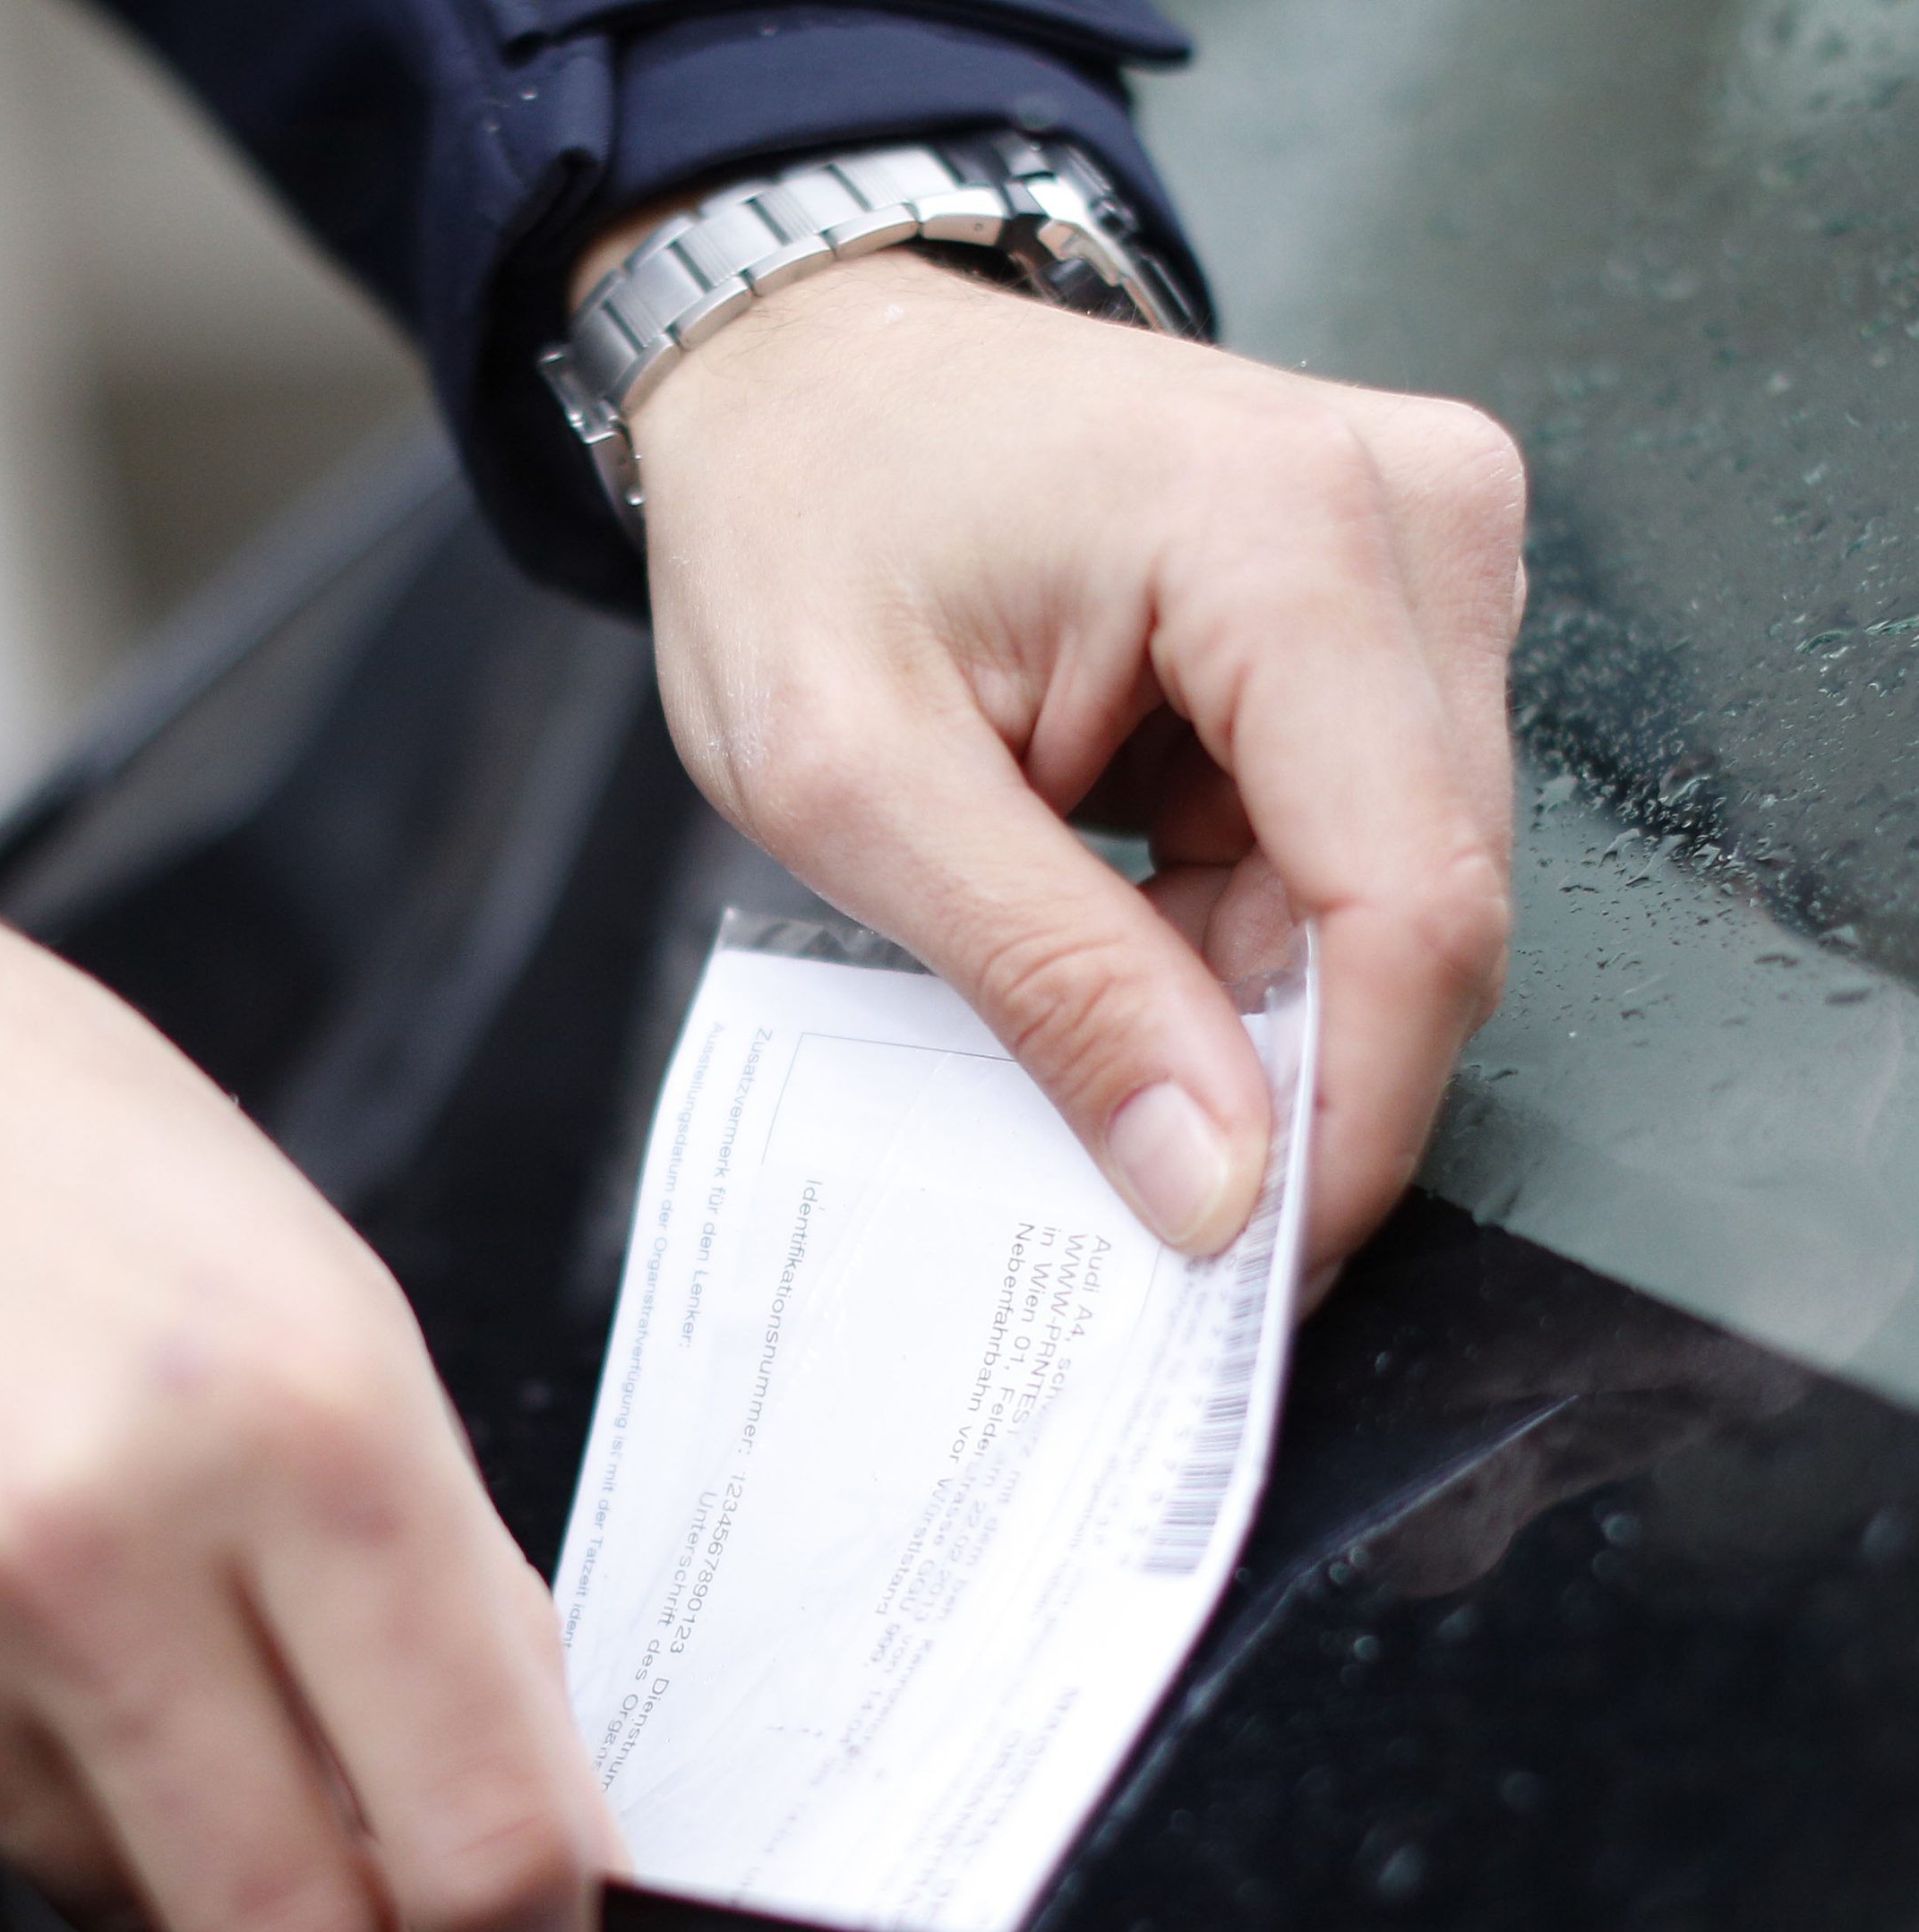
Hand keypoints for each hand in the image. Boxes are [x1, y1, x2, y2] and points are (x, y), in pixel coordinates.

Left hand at [619, 246, 1523, 1276]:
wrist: (804, 374)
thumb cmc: (799, 521)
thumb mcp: (856, 784)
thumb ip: (1051, 986)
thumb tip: (1215, 1179)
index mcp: (1287, 533)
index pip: (1406, 898)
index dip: (1347, 1113)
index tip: (1253, 1261)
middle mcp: (1409, 517)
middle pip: (1428, 903)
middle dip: (1291, 1062)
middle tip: (1131, 1158)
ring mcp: (1417, 550)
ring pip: (1400, 888)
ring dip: (1250, 985)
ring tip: (1071, 965)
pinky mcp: (1386, 602)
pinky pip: (1359, 838)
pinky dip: (1244, 920)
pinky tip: (1120, 905)